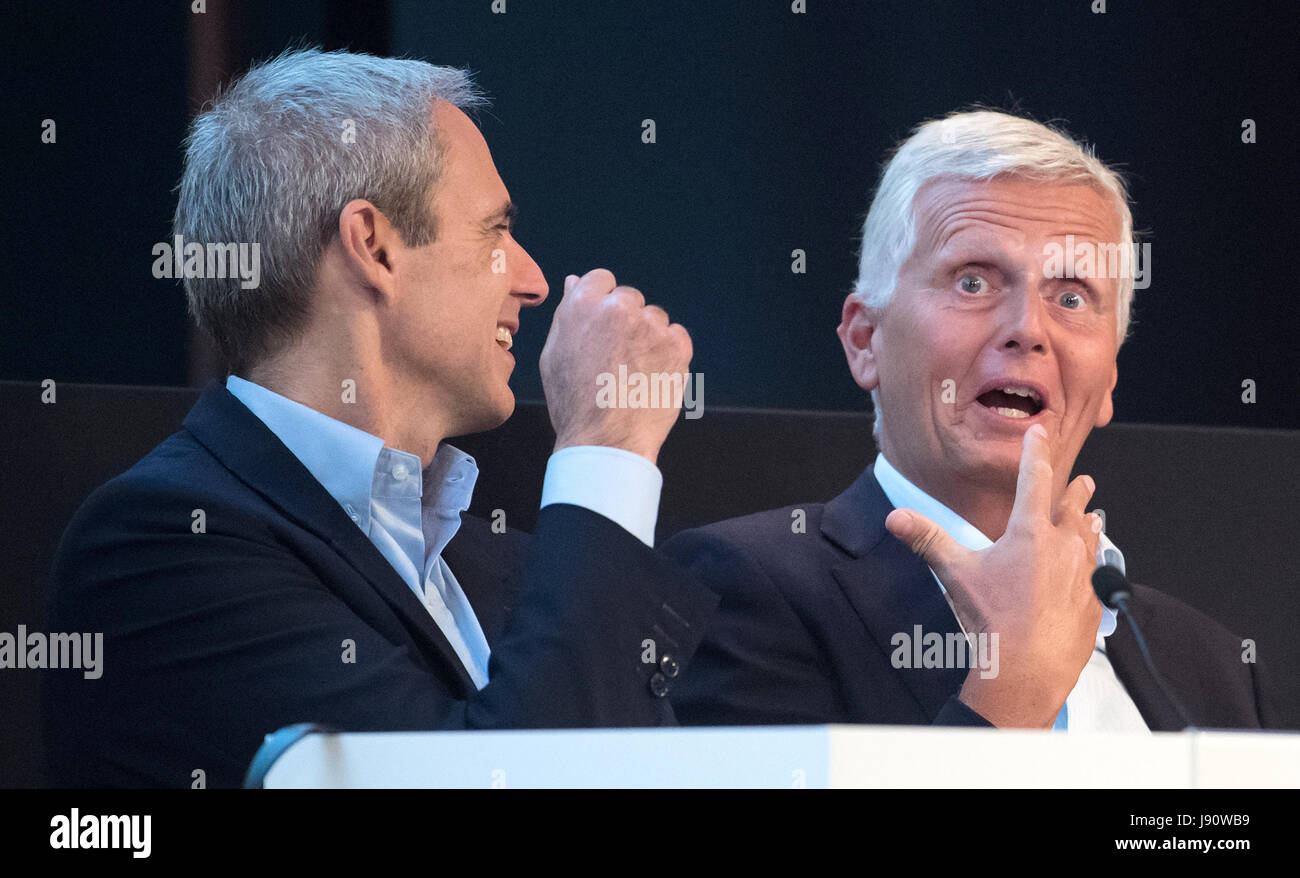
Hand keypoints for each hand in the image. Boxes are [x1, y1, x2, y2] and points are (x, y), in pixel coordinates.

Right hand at [539, 268, 691, 464]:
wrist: (606, 440)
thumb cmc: (574, 403)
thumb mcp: (554, 355)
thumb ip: (568, 314)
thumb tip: (574, 282)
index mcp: (582, 304)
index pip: (602, 279)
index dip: (603, 304)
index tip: (604, 328)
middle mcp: (618, 308)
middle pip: (630, 299)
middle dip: (626, 322)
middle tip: (618, 358)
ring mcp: (650, 326)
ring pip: (655, 318)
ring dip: (649, 337)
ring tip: (635, 373)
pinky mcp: (677, 345)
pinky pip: (677, 336)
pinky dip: (669, 353)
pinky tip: (652, 376)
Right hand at [883, 424, 1103, 727]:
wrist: (1030, 668)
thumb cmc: (993, 620)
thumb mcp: (956, 574)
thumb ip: (928, 540)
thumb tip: (895, 517)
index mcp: (1030, 532)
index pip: (1035, 479)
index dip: (1036, 452)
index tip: (1040, 433)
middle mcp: (1064, 546)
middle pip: (1073, 508)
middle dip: (1076, 492)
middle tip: (1084, 481)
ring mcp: (1085, 574)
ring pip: (1092, 539)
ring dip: (1090, 525)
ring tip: (1095, 517)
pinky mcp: (1095, 602)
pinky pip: (1099, 576)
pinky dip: (1096, 565)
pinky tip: (1094, 570)